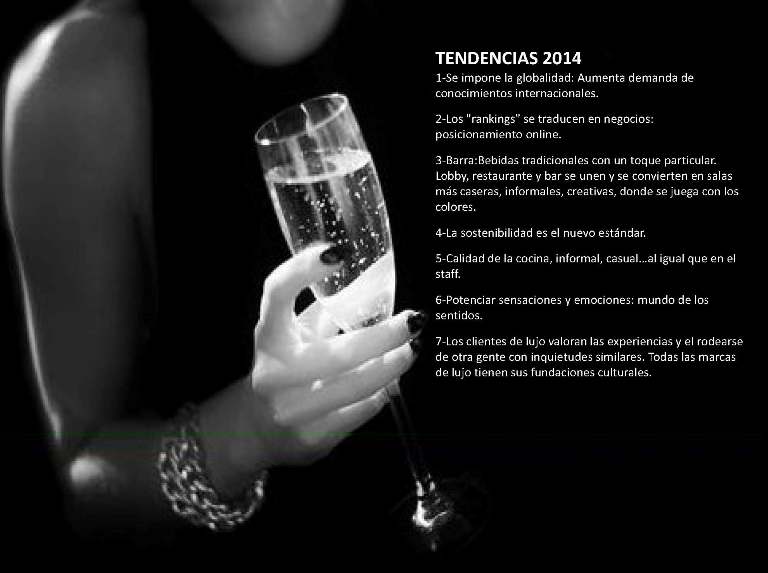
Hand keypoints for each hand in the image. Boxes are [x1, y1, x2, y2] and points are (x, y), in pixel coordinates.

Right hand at [247, 243, 424, 466]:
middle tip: (415, 321)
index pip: (276, 294)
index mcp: (269, 335)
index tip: (337, 253)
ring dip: (393, 366)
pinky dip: (381, 394)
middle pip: (337, 353)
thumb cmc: (287, 367)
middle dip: (384, 336)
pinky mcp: (311, 438)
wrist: (258, 429)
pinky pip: (360, 411)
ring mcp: (291, 408)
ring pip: (355, 385)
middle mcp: (274, 372)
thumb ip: (329, 309)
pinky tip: (391, 383)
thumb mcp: (297, 334)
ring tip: (412, 350)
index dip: (301, 270)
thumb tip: (381, 277)